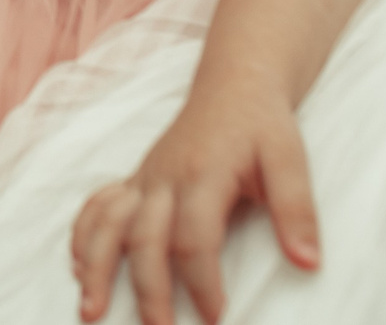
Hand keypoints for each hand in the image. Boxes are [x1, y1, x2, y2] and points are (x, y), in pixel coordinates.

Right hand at [71, 84, 317, 324]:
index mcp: (203, 174)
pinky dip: (83, 236)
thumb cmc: (263, 124)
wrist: (234, 84)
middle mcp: (164, 177)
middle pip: (143, 237)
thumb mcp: (290, 160)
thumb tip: (307, 263)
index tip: (216, 316)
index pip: (193, 236)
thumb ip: (297, 210)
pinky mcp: (136, 179)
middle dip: (147, 289)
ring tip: (91, 310)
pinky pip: (98, 206)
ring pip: (108, 223)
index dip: (202, 281)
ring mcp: (145, 178)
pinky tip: (78, 266)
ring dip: (96, 266)